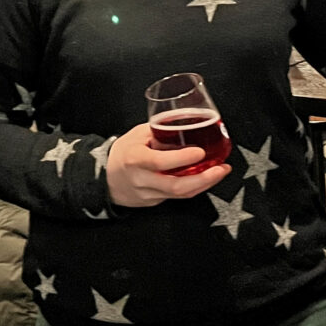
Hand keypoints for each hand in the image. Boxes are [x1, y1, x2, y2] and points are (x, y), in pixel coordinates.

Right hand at [105, 122, 230, 207]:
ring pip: (180, 194)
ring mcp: (148, 194)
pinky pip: (177, 197)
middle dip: (203, 179)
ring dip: (204, 184)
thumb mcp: (137, 135)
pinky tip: (206, 178)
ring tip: (220, 171)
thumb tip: (184, 123)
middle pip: (175, 185)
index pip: (159, 162)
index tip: (199, 152)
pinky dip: (194, 187)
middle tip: (220, 168)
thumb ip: (159, 131)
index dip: (181, 158)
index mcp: (135, 159)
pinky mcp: (154, 202)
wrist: (104, 179)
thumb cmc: (123, 153)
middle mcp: (142, 180)